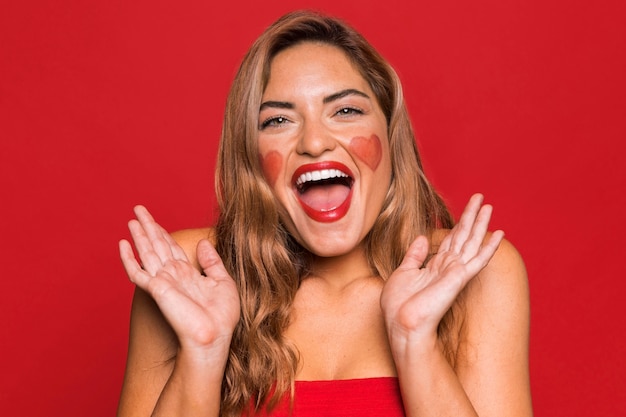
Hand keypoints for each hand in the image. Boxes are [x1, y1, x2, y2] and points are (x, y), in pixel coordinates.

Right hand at [119, 206, 239, 354]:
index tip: (156, 221)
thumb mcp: (223, 282)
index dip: (164, 233)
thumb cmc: (221, 317)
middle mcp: (173, 275)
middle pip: (157, 245)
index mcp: (188, 274)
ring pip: (147, 252)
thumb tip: (204, 241)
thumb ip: (212, 261)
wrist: (214, 337)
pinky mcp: (157, 289)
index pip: (172, 248)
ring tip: (132, 219)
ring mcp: (163, 282)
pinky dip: (128, 258)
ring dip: (140, 235)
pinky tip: (123, 244)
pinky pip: (137, 272)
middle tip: (138, 209)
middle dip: (148, 226)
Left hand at [380, 194, 503, 343]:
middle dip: (471, 216)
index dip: (458, 223)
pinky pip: (477, 259)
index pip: (450, 240)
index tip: (467, 208)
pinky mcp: (458, 278)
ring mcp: (455, 272)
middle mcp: (448, 267)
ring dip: (481, 224)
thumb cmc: (399, 306)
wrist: (402, 325)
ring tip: (490, 206)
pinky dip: (489, 247)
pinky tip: (499, 234)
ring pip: (471, 242)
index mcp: (435, 266)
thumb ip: (414, 256)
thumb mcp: (402, 273)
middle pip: (463, 236)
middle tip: (480, 197)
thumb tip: (422, 238)